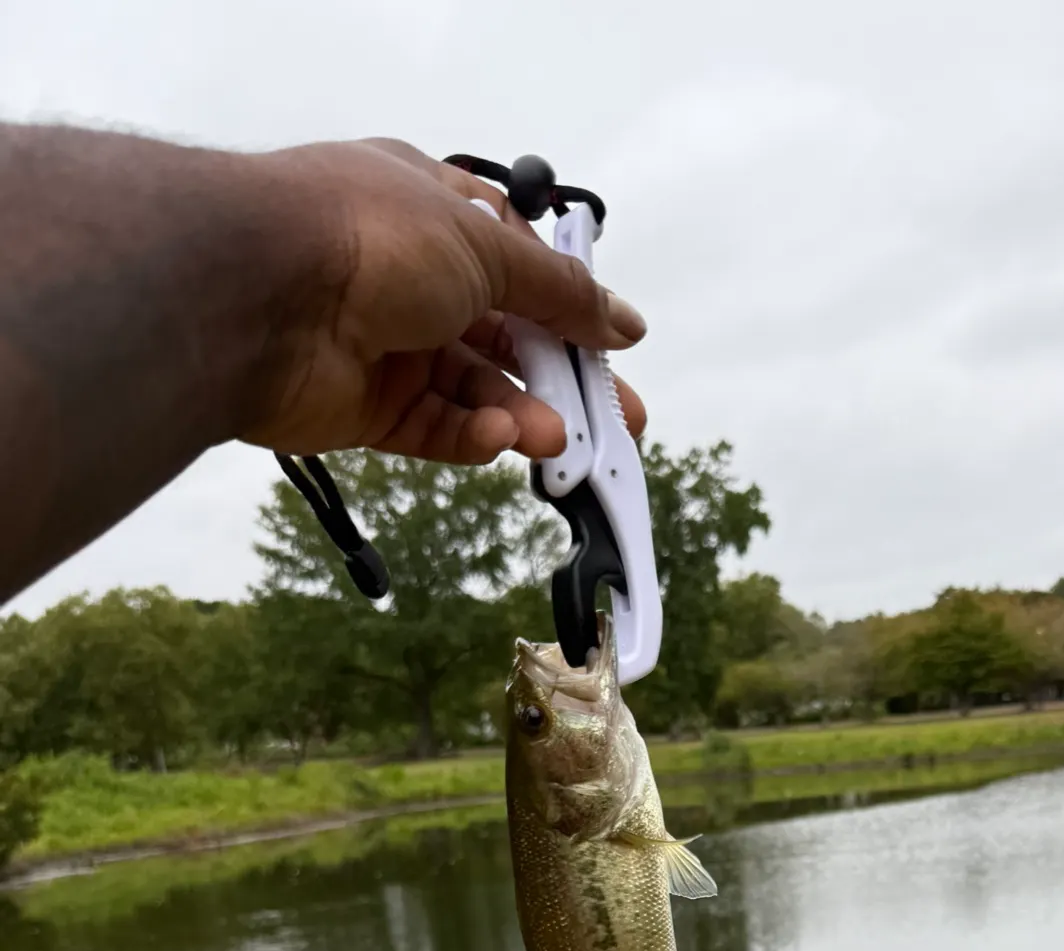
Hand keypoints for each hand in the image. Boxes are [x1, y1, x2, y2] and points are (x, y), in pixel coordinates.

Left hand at [239, 139, 647, 463]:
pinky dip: (472, 435)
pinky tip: (501, 438)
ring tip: (560, 439)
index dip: (570, 305)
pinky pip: (434, 426)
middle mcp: (410, 275)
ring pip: (474, 388)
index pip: (518, 263)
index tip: (615, 343)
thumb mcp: (488, 248)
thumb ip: (561, 293)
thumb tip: (623, 321)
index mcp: (433, 213)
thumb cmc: (367, 237)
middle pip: (505, 335)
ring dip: (521, 412)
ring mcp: (386, 343)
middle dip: (563, 377)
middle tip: (616, 421)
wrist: (255, 293)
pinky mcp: (366, 405)